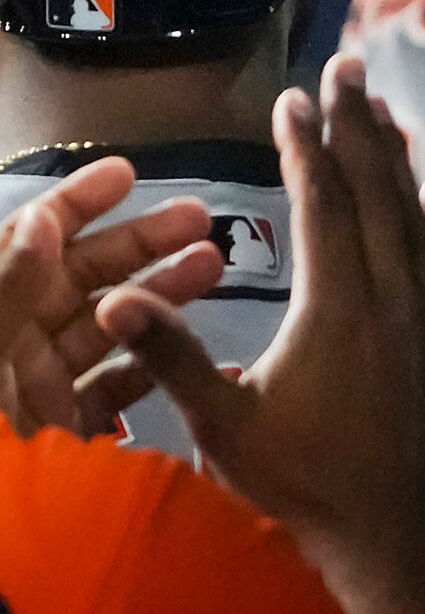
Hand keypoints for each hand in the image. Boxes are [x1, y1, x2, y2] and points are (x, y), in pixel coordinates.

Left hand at [0, 158, 219, 437]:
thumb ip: (6, 294)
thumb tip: (42, 220)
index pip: (26, 247)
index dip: (72, 204)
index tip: (129, 172)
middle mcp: (8, 353)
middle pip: (73, 281)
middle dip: (136, 244)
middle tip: (202, 218)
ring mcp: (36, 398)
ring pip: (105, 330)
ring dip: (160, 295)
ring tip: (215, 265)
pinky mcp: (68, 442)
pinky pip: (117, 392)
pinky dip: (159, 366)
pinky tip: (203, 348)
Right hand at [98, 57, 424, 592]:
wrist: (395, 534)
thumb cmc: (302, 482)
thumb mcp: (224, 424)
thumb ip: (170, 358)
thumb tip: (112, 300)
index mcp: (334, 305)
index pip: (319, 203)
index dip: (305, 145)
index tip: (292, 96)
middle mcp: (392, 293)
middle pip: (373, 190)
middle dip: (356, 125)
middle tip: (348, 65)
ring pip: (416, 215)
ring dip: (398, 157)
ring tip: (383, 106)